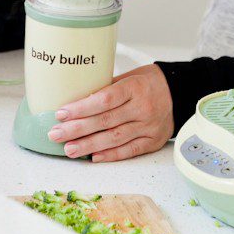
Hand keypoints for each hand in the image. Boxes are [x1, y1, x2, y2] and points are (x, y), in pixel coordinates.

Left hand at [47, 64, 173, 161]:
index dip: (82, 108)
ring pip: (114, 138)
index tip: (61, 113)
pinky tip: (93, 157)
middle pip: (106, 121)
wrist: (177, 92)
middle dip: (77, 129)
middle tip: (56, 134)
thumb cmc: (147, 82)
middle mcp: (143, 108)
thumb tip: (75, 102)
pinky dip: (110, 155)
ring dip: (88, 145)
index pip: (105, 99)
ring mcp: (149, 126)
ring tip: (69, 149)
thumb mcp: (128, 77)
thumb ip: (106, 90)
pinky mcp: (152, 141)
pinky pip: (129, 151)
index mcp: (135, 87)